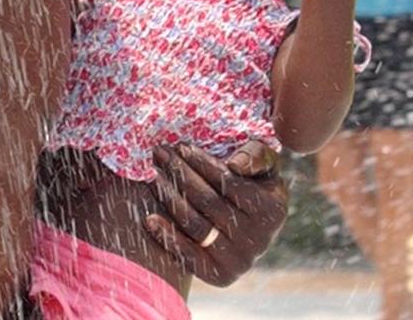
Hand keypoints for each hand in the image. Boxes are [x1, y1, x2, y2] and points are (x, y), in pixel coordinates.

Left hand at [145, 141, 287, 285]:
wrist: (243, 225)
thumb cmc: (250, 182)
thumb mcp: (262, 164)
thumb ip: (256, 155)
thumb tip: (235, 166)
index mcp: (273, 210)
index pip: (230, 182)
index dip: (203, 163)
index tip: (180, 145)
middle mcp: (259, 239)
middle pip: (209, 202)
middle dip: (180, 173)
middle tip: (158, 153)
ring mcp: (240, 260)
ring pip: (196, 225)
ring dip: (169, 198)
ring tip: (151, 176)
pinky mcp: (220, 275)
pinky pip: (190, 256)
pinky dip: (168, 236)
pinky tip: (149, 219)